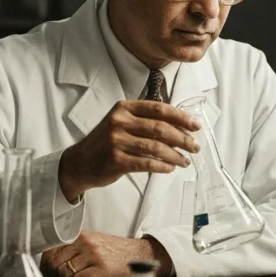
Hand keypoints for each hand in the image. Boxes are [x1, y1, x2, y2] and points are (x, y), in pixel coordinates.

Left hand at [40, 231, 173, 276]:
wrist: (137, 253)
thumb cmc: (113, 249)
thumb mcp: (92, 240)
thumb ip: (73, 246)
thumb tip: (50, 261)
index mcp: (80, 235)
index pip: (51, 249)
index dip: (46, 263)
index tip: (48, 270)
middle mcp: (86, 243)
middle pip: (55, 262)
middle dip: (55, 273)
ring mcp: (94, 255)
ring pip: (65, 271)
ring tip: (77, 276)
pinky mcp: (101, 269)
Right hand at [59, 100, 200, 200]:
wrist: (80, 162)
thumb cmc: (106, 143)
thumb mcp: (121, 123)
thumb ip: (145, 121)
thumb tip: (181, 128)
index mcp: (124, 108)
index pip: (158, 108)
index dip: (180, 117)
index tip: (196, 125)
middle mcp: (119, 121)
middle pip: (160, 128)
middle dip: (182, 138)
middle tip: (195, 147)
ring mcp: (116, 140)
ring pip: (155, 147)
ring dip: (175, 155)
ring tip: (185, 161)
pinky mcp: (116, 160)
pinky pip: (146, 163)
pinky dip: (162, 166)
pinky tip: (170, 168)